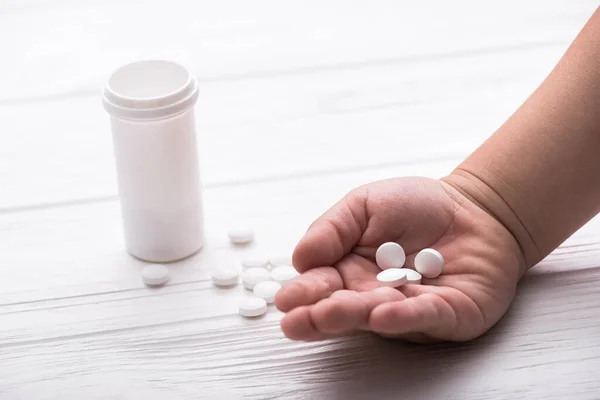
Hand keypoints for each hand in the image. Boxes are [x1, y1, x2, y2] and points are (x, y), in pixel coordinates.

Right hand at [274, 176, 524, 342]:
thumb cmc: (415, 207)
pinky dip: (405, 315)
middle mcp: (375, 296)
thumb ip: (332, 229)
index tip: (285, 300)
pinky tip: (383, 313)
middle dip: (321, 315)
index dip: (303, 294)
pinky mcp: (447, 314)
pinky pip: (425, 316)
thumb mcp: (365, 205)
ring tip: (331, 312)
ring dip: (355, 315)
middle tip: (297, 320)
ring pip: (379, 316)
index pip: (321, 286)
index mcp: (350, 272)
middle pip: (344, 309)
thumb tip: (299, 258)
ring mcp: (410, 309)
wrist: (474, 209)